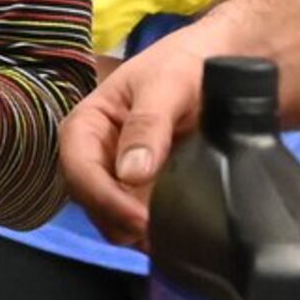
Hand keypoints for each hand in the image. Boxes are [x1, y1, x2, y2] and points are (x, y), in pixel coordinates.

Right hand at [59, 29, 221, 245]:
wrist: (222, 63)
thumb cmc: (186, 63)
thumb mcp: (168, 84)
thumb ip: (149, 124)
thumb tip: (131, 174)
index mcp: (89, 123)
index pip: (77, 167)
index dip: (102, 197)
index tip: (139, 219)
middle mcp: (98, 154)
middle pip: (91, 200)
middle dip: (119, 221)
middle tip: (160, 234)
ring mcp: (121, 176)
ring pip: (112, 218)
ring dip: (136, 233)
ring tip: (172, 237)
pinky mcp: (146, 192)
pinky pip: (140, 221)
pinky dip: (153, 233)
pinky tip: (177, 234)